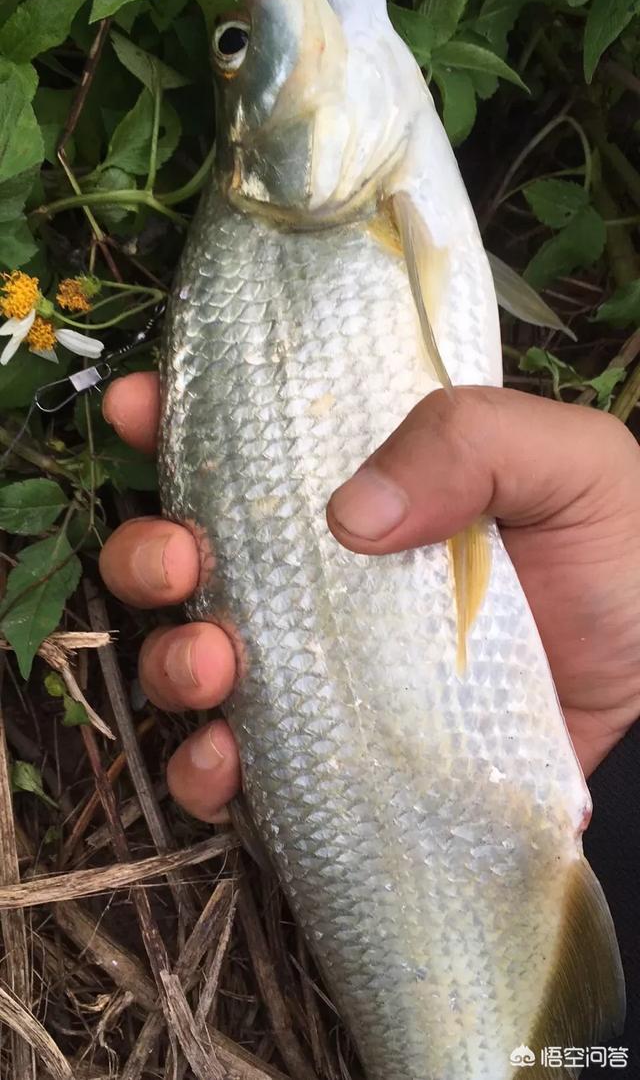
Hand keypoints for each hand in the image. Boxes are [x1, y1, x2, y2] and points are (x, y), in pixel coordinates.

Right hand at [101, 375, 639, 821]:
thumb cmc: (625, 567)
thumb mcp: (573, 466)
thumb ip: (471, 440)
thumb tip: (346, 514)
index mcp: (369, 485)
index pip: (250, 439)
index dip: (175, 416)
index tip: (137, 407)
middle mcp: (326, 576)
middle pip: (191, 555)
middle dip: (151, 552)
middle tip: (183, 559)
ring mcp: (323, 671)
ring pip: (193, 658)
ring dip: (172, 659)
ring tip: (218, 663)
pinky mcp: (335, 758)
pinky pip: (236, 768)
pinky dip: (204, 769)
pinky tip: (228, 760)